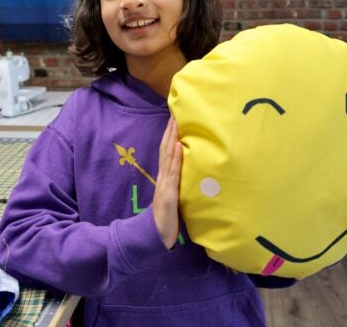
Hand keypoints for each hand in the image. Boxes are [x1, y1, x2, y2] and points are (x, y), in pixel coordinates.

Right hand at [153, 117, 182, 249]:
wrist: (157, 235)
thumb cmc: (169, 216)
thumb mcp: (176, 194)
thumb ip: (179, 181)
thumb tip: (188, 166)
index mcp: (166, 177)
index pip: (167, 151)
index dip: (170, 134)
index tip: (175, 117)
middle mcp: (164, 177)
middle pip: (166, 149)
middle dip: (170, 130)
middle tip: (175, 111)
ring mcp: (166, 185)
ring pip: (168, 157)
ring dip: (172, 138)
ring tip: (176, 122)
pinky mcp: (170, 194)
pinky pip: (173, 174)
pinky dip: (175, 159)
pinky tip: (179, 146)